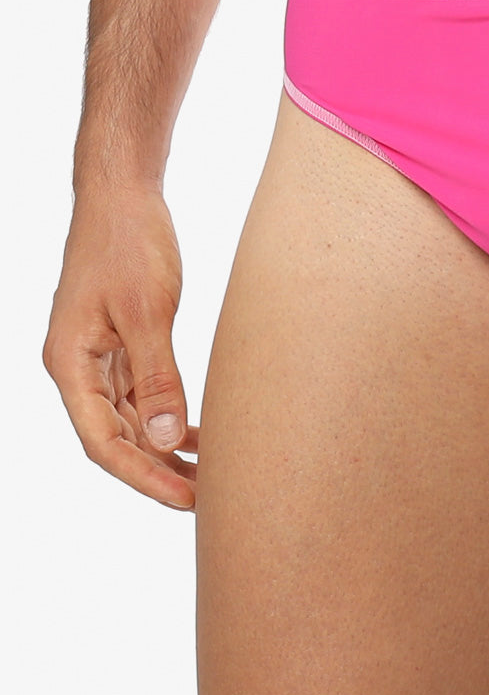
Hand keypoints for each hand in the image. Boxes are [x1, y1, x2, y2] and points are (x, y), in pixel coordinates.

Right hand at [43, 184, 196, 510]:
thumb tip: (164, 440)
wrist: (123, 194)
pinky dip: (166, 416)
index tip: (187, 500)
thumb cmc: (129, 242)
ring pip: (129, 420)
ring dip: (164, 448)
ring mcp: (98, 357)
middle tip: (210, 498)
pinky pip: (140, 395)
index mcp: (70, 365)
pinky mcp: (120, 343)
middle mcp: (77, 368)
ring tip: (211, 474)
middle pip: (115, 439)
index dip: (145, 477)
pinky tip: (198, 433)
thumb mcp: (148, 311)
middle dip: (158, 472)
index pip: (104, 442)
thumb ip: (157, 377)